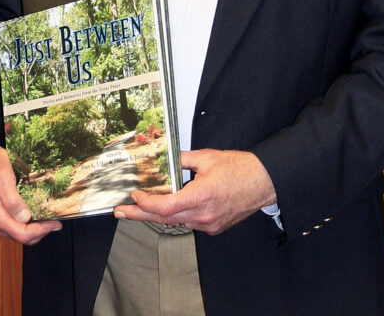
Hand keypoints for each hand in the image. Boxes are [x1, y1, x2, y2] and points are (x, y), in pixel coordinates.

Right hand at [0, 145, 60, 245]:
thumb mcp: (2, 176)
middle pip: (22, 237)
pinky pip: (15, 227)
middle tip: (55, 221)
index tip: (55, 223)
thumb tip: (25, 217)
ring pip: (19, 234)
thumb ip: (11, 199)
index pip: (22, 234)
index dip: (41, 231)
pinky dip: (27, 225)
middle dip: (41, 231)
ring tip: (48, 218)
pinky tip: (35, 214)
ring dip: (35, 229)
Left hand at [114, 149, 276, 234]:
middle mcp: (204, 214)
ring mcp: (209, 223)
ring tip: (135, 210)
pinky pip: (188, 222)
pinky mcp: (214, 226)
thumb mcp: (205, 158)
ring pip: (176, 221)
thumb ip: (180, 158)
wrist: (264, 182)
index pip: (166, 207)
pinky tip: (163, 208)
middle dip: (139, 215)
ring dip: (155, 216)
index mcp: (201, 196)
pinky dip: (174, 215)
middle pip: (165, 218)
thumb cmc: (239, 168)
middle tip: (120, 212)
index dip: (147, 203)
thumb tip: (161, 156)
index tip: (134, 195)